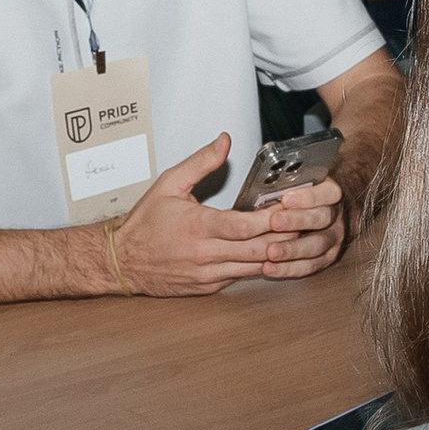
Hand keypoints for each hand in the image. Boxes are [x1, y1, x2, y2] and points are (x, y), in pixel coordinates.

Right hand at [107, 136, 343, 295]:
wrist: (120, 262)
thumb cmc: (143, 224)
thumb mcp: (168, 184)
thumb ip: (200, 162)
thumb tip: (224, 141)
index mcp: (199, 228)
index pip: (246, 226)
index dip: (273, 219)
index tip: (292, 208)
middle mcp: (206, 255)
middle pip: (259, 249)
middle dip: (286, 238)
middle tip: (308, 224)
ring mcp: (208, 274)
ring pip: (255, 267)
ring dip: (278, 254)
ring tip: (299, 239)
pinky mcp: (208, 287)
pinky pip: (242, 277)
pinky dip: (259, 266)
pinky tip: (275, 254)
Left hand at [243, 174, 347, 281]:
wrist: (327, 216)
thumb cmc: (305, 198)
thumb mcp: (301, 186)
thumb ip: (285, 188)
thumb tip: (259, 192)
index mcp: (331, 194)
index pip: (328, 193)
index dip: (308, 197)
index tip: (286, 199)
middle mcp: (336, 217)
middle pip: (321, 218)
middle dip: (296, 221)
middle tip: (275, 222)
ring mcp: (333, 239)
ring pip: (316, 245)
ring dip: (291, 249)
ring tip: (271, 252)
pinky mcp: (326, 259)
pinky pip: (308, 266)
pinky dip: (288, 268)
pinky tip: (269, 267)